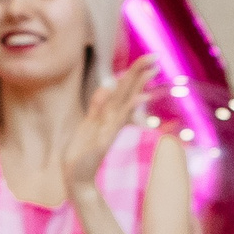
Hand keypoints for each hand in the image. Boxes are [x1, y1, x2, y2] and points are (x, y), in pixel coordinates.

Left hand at [63, 54, 155, 194]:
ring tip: (152, 71)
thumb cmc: (83, 152)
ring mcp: (111, 129)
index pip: (123, 88)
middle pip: (128, 91)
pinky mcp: (106, 140)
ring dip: (138, 86)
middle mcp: (113, 119)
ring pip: (126, 102)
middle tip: (155, 57)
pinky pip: (118, 120)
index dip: (134, 72)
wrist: (77, 177)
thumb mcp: (89, 122)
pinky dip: (129, 108)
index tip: (149, 58)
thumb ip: (98, 104)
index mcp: (109, 114)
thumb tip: (107, 85)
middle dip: (140, 73)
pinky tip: (140, 98)